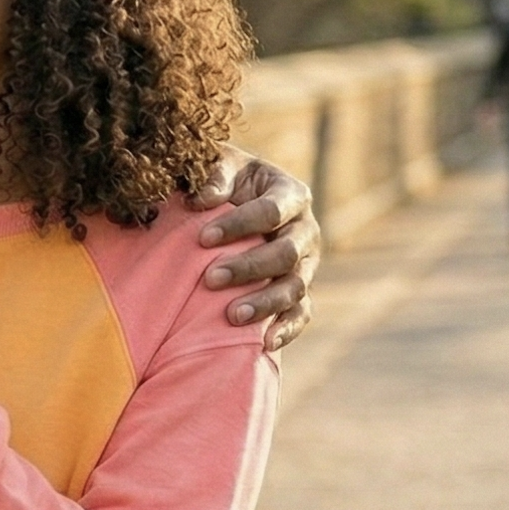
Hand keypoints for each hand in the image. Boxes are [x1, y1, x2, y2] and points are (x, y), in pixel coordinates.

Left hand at [190, 144, 318, 352]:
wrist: (231, 204)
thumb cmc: (221, 181)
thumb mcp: (217, 165)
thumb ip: (213, 176)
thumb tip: (202, 200)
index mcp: (290, 194)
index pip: (272, 210)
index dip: (240, 224)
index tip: (202, 238)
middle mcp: (305, 230)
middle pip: (287, 253)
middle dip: (250, 267)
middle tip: (210, 279)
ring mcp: (306, 264)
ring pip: (295, 287)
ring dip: (265, 302)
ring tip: (231, 316)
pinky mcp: (300, 291)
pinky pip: (301, 313)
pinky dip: (287, 329)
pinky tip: (265, 344)